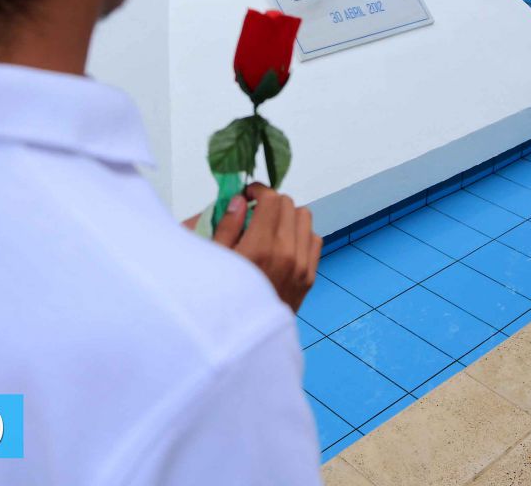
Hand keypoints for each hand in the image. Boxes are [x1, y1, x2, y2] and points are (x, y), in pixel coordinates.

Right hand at [184, 183, 321, 312]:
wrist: (247, 339)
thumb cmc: (224, 298)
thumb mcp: (215, 261)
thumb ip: (227, 226)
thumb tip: (240, 200)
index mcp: (260, 246)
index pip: (271, 199)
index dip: (258, 191)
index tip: (248, 195)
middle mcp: (286, 253)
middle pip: (288, 204)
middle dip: (271, 202)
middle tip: (256, 211)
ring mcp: (301, 265)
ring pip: (305, 217)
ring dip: (288, 216)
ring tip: (271, 227)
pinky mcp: (309, 277)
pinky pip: (315, 239)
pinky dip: (302, 235)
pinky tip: (285, 243)